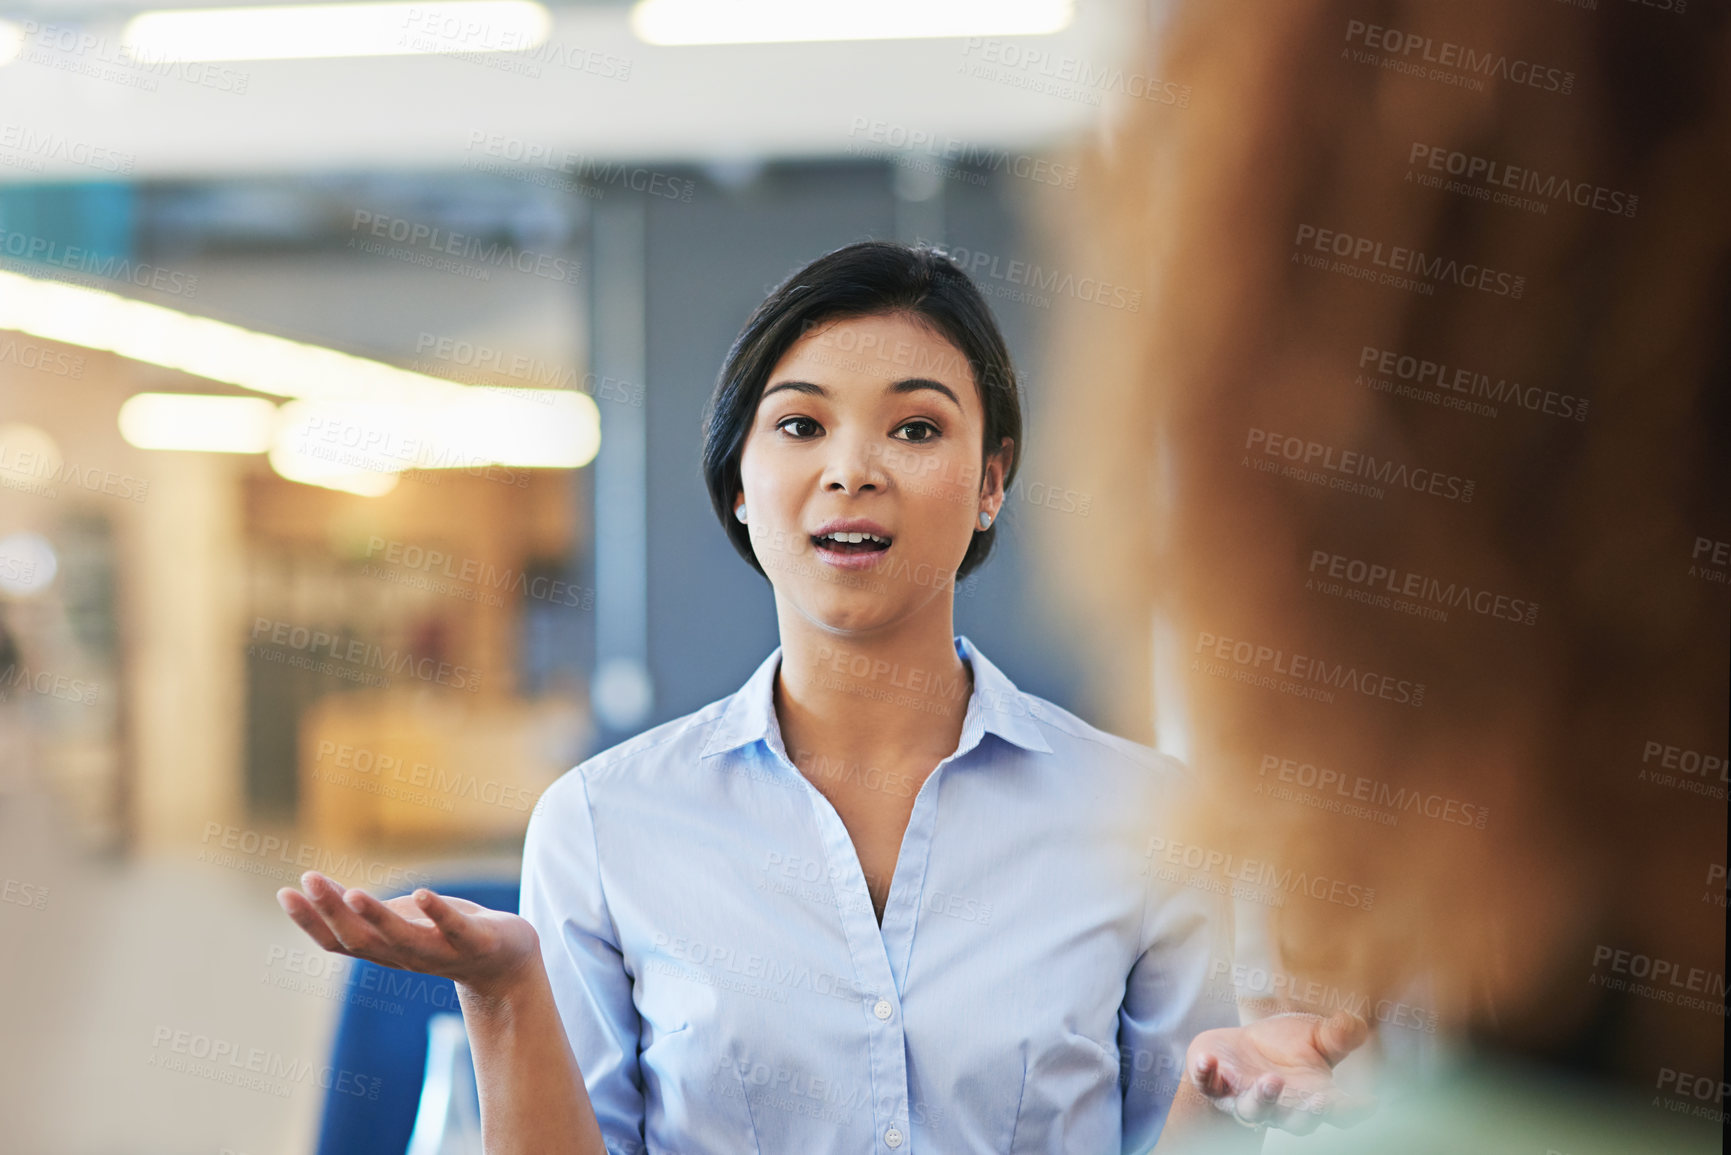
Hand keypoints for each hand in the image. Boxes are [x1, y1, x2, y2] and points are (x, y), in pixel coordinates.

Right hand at [276, 871, 539, 1000]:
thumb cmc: (445, 934)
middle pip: (362, 940)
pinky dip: (438, 914)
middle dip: (332, 912)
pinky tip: (422, 893)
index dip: (310, 921)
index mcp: (385, 949)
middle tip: (307, 881)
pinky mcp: (477, 942)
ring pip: (402, 939)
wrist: (507, 961)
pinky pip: (455, 930)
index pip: (338, 940)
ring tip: (353, 892)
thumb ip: (365, 910)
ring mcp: (441, 952)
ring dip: (376, 917)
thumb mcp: (400, 918)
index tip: (284, 893)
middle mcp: (406, 956)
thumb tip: (316, 887)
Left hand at [1185, 1011, 1374, 1134]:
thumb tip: (1355, 1024)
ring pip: (1254, 1110)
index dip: (1354, 1110)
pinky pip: (1208, 1086)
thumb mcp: (1314, 1035)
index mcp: (1313, 1096)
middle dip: (1308, 1113)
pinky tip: (1208, 1060)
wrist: (1240, 1049)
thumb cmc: (1284, 1047)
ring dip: (1263, 1099)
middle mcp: (1281, 1106)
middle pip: (1298, 1122)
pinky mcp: (1215, 1086)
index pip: (1339, 1111)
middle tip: (1319, 1100)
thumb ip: (1337, 1034)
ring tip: (1271, 1081)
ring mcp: (1246, 1099)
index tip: (1370, 1103)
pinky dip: (1206, 1074)